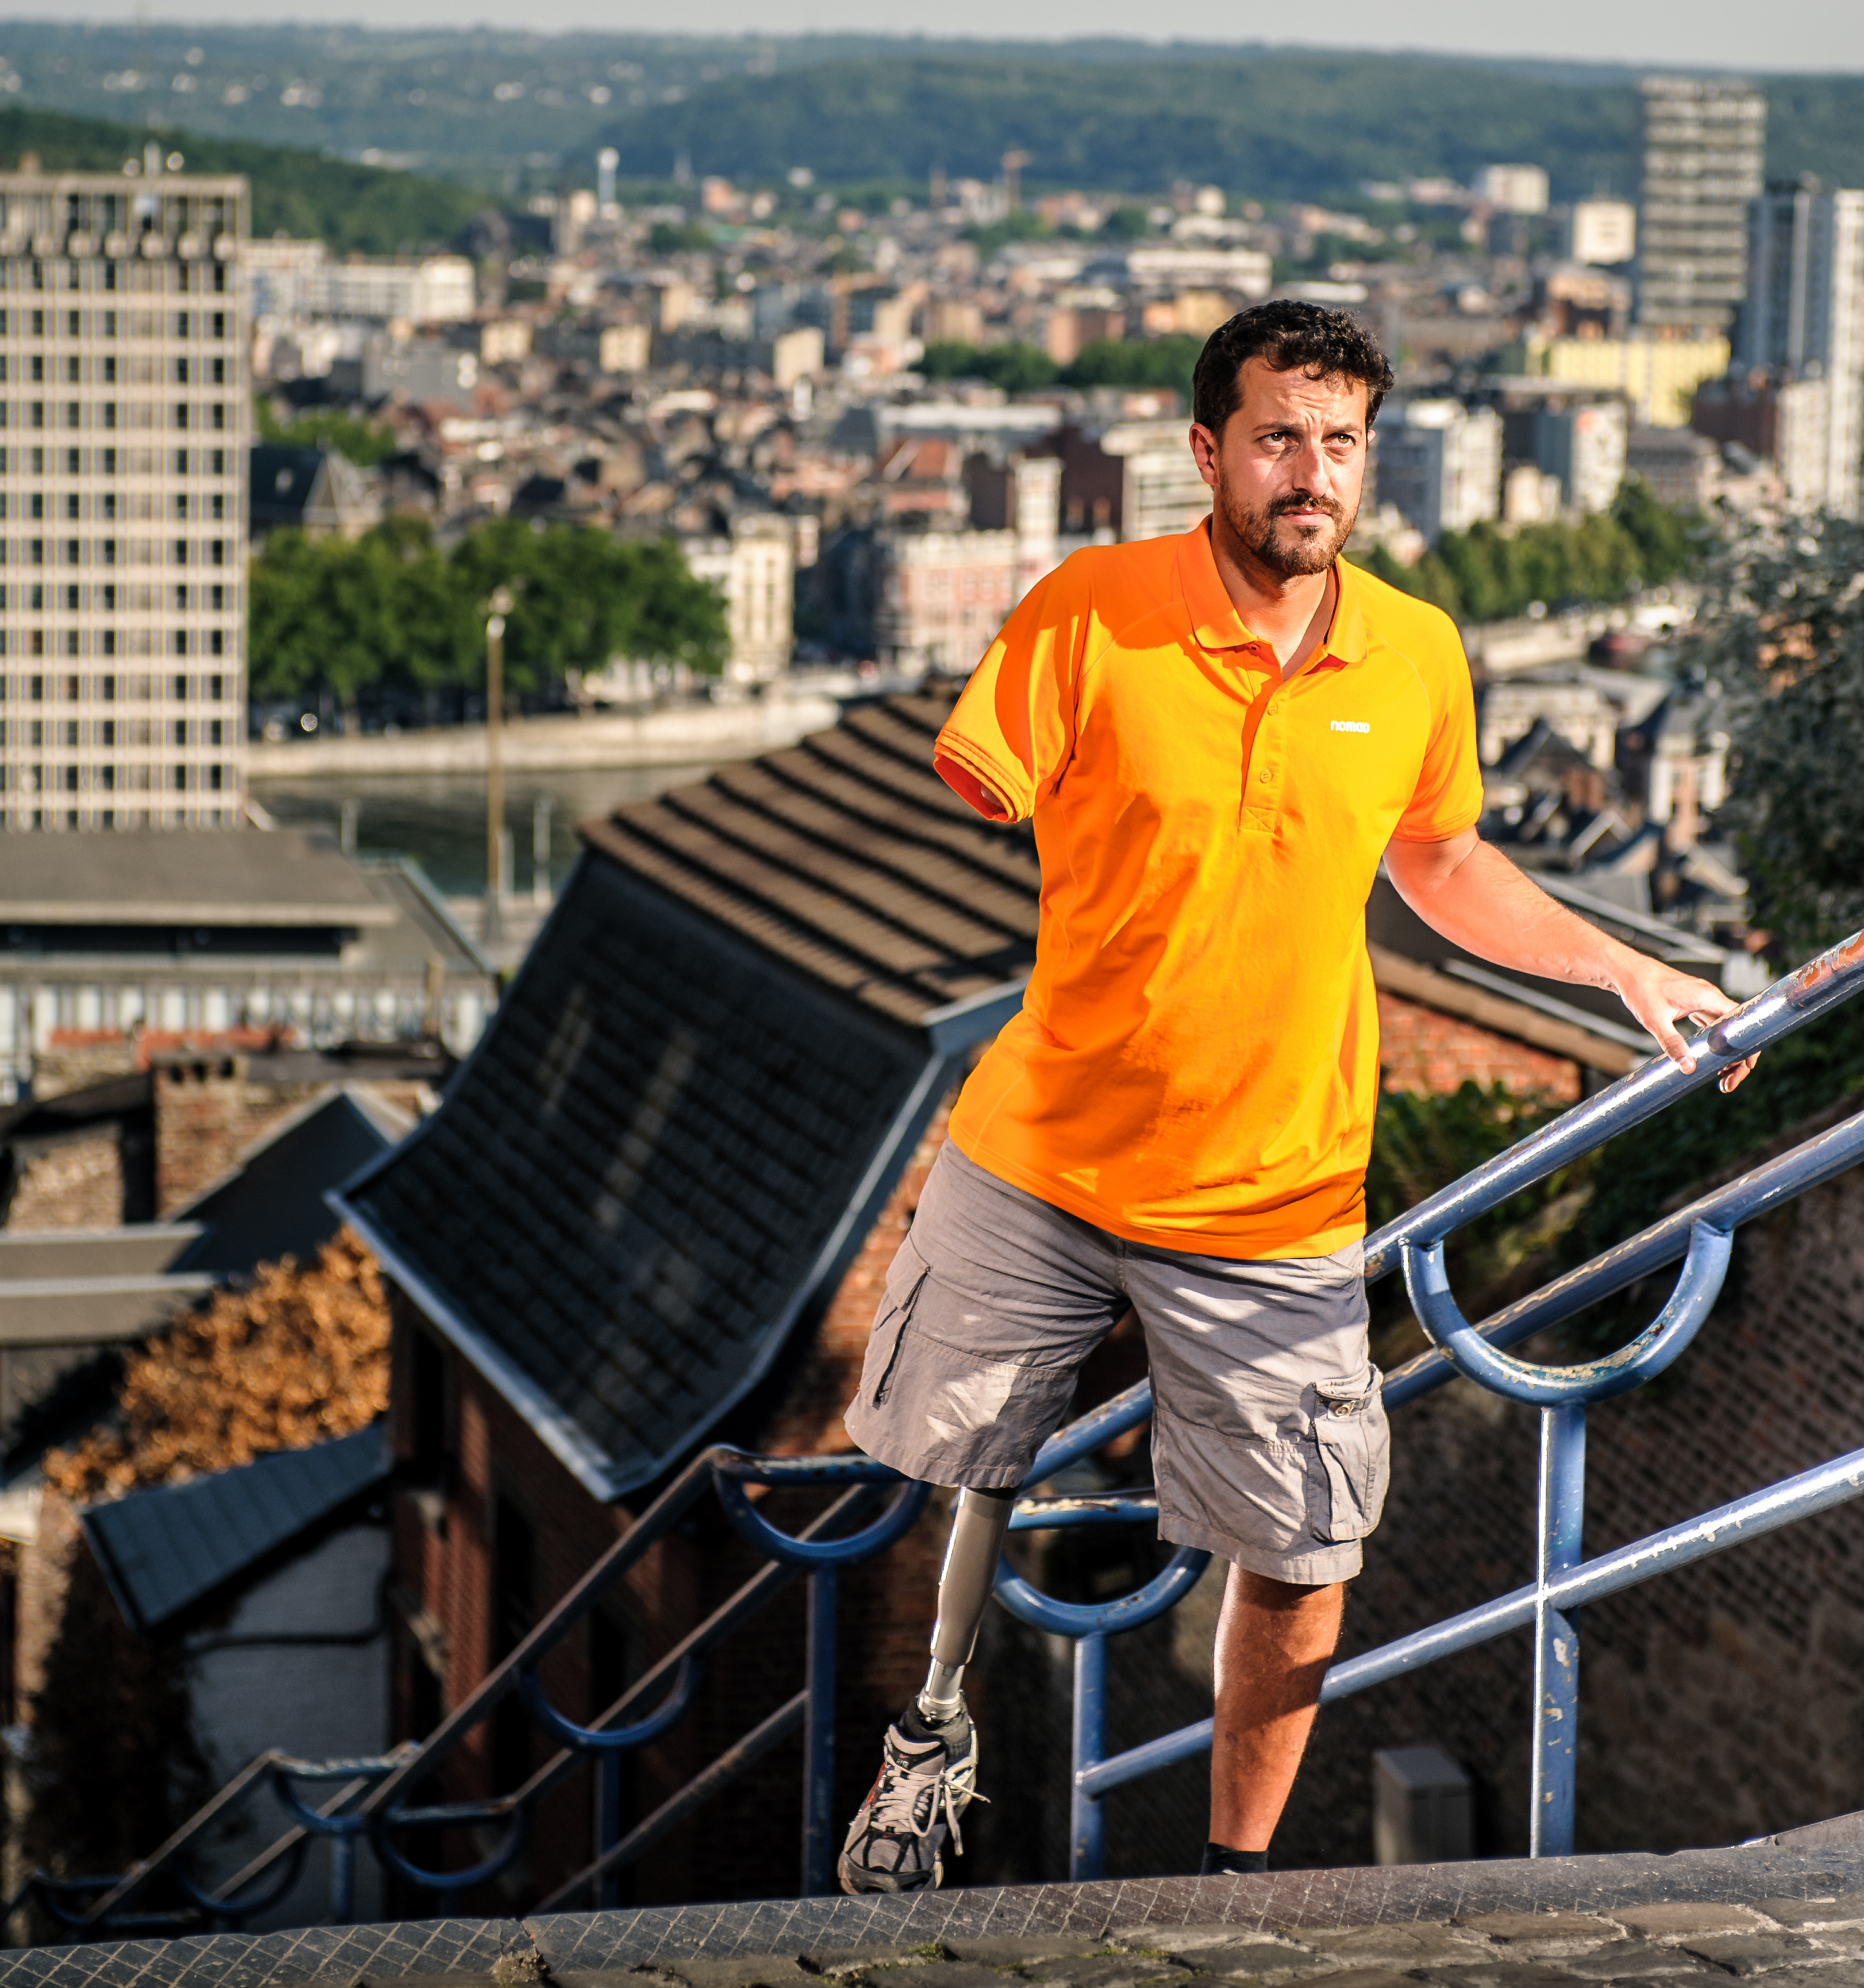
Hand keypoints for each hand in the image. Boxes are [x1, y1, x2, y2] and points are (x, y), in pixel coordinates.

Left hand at [1608, 954, 1757, 1092]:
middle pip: (1736, 1030)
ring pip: (1725, 1030)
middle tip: (1728, 1083)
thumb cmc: (1640, 989)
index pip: (1741, 1023)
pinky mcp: (1694, 1004)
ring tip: (1721, 1078)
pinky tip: (1709, 1060)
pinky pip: (1712, 1026)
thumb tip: (1688, 1068)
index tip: (1745, 1067)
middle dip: (1737, 1058)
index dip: (1748, 1046)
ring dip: (1726, 1053)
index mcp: (1708, 997)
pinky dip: (1714, 1044)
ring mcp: (1704, 1000)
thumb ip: (1671, 1043)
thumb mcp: (1654, 1020)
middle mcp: (1711, 997)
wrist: (1627, 971)